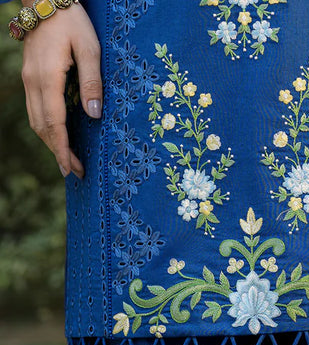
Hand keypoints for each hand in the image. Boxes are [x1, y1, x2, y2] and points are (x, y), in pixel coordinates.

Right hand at [20, 1, 101, 177]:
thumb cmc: (72, 21)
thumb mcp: (89, 47)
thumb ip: (92, 81)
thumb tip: (94, 114)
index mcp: (47, 78)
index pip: (54, 123)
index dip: (63, 149)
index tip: (74, 169)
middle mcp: (33, 82)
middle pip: (42, 126)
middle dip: (58, 152)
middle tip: (75, 172)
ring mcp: (29, 79)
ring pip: (36, 120)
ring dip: (50, 142)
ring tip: (67, 161)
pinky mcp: (31, 77)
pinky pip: (35, 109)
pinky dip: (46, 128)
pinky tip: (57, 136)